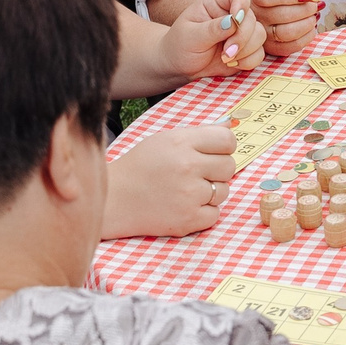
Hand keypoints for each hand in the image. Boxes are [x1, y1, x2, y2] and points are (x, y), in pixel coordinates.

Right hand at [102, 126, 233, 237]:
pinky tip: (185, 205)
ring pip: (224, 191)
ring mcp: (189, 195)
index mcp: (182, 142)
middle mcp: (188, 167)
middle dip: (217, 170)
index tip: (215, 152)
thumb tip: (230, 124)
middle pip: (229, 166)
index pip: (228, 140)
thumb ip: (199, 133)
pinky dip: (204, 212)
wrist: (115, 198)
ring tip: (187, 189)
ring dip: (210, 191)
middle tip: (197, 173)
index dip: (224, 146)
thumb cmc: (141, 165)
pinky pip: (215, 214)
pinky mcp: (188, 220)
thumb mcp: (166, 139)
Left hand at [160, 0, 268, 76]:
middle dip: (242, 37)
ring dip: (246, 50)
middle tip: (226, 52)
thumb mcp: (190, 36)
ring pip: (260, 35)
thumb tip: (233, 21)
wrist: (180, 67)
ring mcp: (241, 32)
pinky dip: (248, 61)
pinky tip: (232, 64)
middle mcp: (232, 15)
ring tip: (226, 59)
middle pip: (251, 18)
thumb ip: (212, 29)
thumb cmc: (180, 46)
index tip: (236, 18)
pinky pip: (259, 53)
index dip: (242, 2)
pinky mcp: (246, 50)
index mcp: (216, 3)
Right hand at [249, 0, 320, 55]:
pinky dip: (307, 36)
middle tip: (316, 5)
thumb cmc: (274, 0)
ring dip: (307, 23)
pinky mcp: (273, 48)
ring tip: (314, 16)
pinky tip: (311, 27)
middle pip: (282, 15)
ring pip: (288, 32)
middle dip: (306, 9)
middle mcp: (257, 17)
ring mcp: (264, 35)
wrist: (262, 15)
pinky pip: (293, 45)